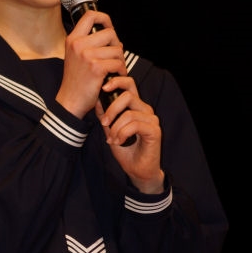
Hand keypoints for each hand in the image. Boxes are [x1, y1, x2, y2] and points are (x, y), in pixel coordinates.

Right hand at [56, 10, 126, 117]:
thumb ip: (88, 43)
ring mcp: (87, 55)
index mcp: (72, 39)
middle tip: (114, 56)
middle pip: (109, 33)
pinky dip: (120, 71)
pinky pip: (118, 63)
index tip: (109, 27)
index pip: (90, 16)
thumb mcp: (75, 56)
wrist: (70, 101)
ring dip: (120, 60)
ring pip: (116, 50)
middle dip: (117, 44)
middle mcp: (78, 44)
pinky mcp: (96, 68)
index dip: (104, 18)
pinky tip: (113, 76)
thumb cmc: (75, 81)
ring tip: (113, 69)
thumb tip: (111, 34)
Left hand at [95, 76, 164, 193]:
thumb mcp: (110, 130)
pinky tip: (119, 142)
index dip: (116, 82)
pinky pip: (135, 125)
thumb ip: (105, 115)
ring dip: (115, 128)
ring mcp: (151, 119)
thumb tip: (96, 99)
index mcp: (136, 106)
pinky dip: (123, 134)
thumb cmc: (126, 150)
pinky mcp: (155, 130)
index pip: (129, 85)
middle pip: (128, 96)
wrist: (137, 170)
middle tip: (104, 123)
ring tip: (112, 139)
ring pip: (129, 113)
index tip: (102, 88)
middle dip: (111, 109)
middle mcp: (145, 110)